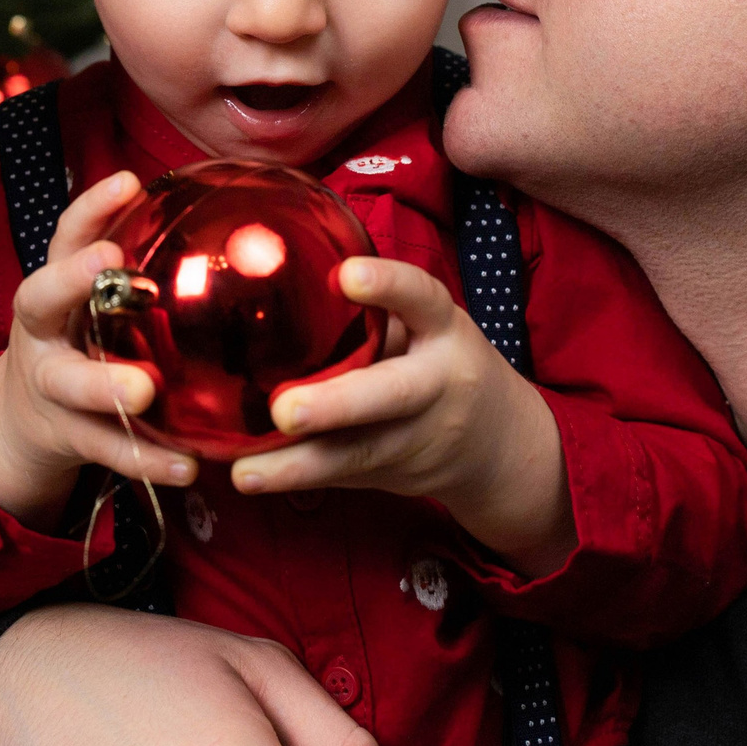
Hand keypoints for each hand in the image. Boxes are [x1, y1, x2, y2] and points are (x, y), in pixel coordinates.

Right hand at [0, 171, 194, 525]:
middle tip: (114, 268)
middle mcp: (41, 331)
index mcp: (54, 289)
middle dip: (73, 280)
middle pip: (41, 298)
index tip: (127, 182)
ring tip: (146, 389)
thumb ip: (138, 272)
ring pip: (69, 384)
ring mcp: (48, 386)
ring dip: (105, 384)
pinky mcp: (67, 436)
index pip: (64, 236)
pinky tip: (187, 467)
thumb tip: (235, 218)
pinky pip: (107, 448)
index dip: (91, 209)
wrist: (23, 419)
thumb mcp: (92, 301)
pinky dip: (146, 459)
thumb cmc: (82, 339)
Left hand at [234, 258, 573, 575]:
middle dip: (337, 405)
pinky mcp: (395, 475)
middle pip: (391, 395)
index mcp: (444, 331)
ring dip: (299, 464)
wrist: (499, 445)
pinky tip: (250, 476)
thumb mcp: (426, 326)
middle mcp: (437, 385)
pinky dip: (295, 478)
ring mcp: (418, 438)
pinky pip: (342, 476)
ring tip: (247, 471)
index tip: (347, 275)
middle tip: (285, 410)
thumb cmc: (439, 363)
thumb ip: (375, 310)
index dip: (389, 284)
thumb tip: (279, 267)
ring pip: (359, 452)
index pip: (423, 298)